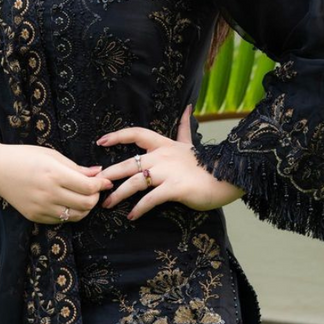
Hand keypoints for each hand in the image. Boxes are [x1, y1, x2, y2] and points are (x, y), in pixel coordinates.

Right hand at [0, 142, 113, 224]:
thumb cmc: (25, 156)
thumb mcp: (52, 155)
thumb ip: (76, 167)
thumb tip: (99, 173)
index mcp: (54, 174)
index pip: (89, 187)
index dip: (101, 185)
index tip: (106, 180)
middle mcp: (49, 193)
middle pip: (86, 204)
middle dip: (96, 197)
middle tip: (95, 188)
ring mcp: (41, 207)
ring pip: (76, 216)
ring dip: (85, 207)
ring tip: (83, 196)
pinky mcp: (35, 217)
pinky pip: (61, 220)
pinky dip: (70, 212)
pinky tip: (67, 201)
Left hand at [96, 105, 244, 220]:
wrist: (228, 176)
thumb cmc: (207, 163)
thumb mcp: (191, 143)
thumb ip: (184, 128)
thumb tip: (187, 108)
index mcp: (164, 145)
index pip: (136, 134)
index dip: (117, 136)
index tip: (100, 141)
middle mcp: (162, 156)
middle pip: (128, 162)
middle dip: (110, 174)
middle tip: (96, 184)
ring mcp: (167, 172)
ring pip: (135, 182)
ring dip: (119, 194)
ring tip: (108, 204)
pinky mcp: (174, 188)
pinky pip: (151, 198)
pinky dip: (140, 208)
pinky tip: (132, 216)